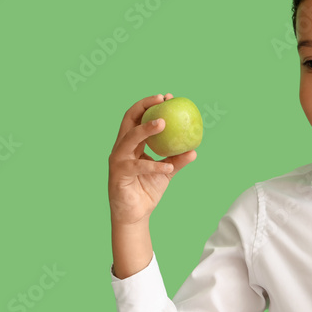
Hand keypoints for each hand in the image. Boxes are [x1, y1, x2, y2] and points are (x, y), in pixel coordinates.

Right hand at [108, 93, 196, 226]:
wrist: (136, 214)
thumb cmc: (147, 189)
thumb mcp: (166, 172)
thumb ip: (177, 160)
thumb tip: (194, 150)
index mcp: (131, 144)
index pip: (137, 118)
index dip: (149, 105)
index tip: (166, 97)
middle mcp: (121, 148)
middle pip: (129, 120)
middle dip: (144, 107)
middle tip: (162, 101)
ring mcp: (118, 160)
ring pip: (130, 139)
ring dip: (146, 130)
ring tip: (164, 124)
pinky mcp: (118, 175)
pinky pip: (138, 166)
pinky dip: (155, 166)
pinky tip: (169, 167)